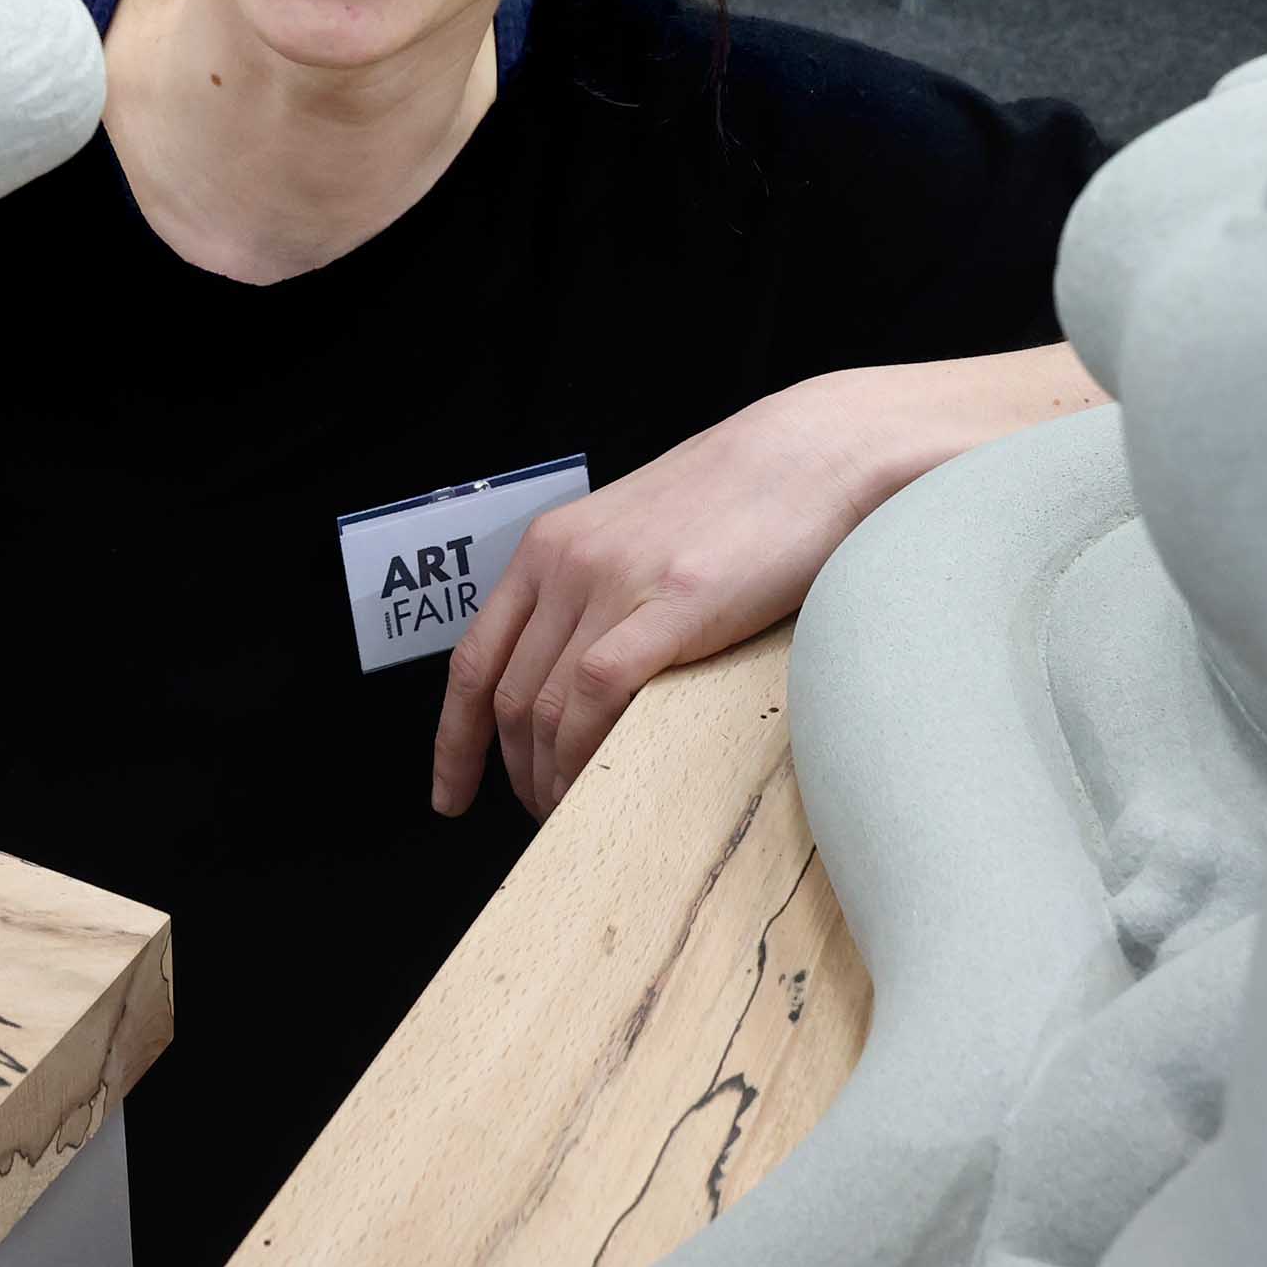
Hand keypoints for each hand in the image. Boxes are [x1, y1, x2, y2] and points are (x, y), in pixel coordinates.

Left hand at [431, 347, 1102, 821]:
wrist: (817, 451)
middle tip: (542, 816)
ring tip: (576, 814)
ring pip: (544, 709)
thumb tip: (586, 678)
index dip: (454, 740)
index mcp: (551, 545)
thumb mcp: (645, 537)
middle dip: (513, 772)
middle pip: (508, 697)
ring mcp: (612, 583)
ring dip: (550, 777)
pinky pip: (594, 700)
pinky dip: (584, 755)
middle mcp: (566, 562)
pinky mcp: (668, 606)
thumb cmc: (746, 499)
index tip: (449, 793)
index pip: (473, 660)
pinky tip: (597, 786)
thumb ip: (603, 593)